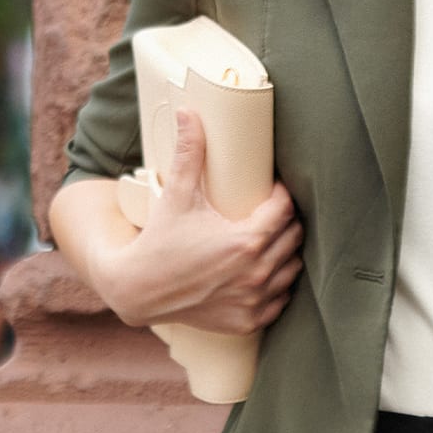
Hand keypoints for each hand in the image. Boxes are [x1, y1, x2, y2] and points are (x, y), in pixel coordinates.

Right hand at [101, 109, 302, 334]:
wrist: (139, 291)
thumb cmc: (159, 241)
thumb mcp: (176, 195)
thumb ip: (189, 152)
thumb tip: (189, 113)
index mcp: (246, 241)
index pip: (285, 209)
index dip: (282, 194)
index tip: (272, 188)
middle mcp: (256, 273)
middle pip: (294, 237)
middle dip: (286, 220)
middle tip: (269, 209)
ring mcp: (255, 300)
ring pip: (293, 267)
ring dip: (286, 251)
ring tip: (271, 237)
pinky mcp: (249, 320)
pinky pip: (281, 299)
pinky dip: (278, 284)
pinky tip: (267, 271)